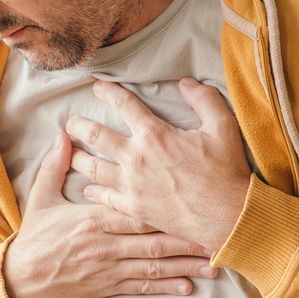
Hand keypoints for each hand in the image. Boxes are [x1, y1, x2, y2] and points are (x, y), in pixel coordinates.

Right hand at [2, 132, 217, 297]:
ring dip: (185, 263)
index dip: (163, 200)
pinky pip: (143, 286)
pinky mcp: (110, 286)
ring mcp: (110, 268)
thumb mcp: (41, 198)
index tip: (189, 192)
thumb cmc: (35, 236)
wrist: (20, 279)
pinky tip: (188, 286)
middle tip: (215, 230)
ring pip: (155, 264)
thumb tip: (63, 136)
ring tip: (213, 261)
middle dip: (186, 235)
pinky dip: (166, 286)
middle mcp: (107, 244)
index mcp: (94, 219)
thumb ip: (55, 166)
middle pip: (153, 237)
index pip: (134, 206)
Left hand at [66, 78, 250, 251]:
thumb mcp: (223, 126)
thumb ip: (204, 99)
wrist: (228, 215)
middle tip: (70, 122)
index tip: (97, 86)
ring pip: (92, 167)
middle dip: (79, 125)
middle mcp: (136, 158)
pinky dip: (92, 190)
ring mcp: (131, 185)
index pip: (123, 104)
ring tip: (71, 153)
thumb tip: (186, 83)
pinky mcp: (133, 209)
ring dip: (78, 158)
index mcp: (154, 134)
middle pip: (95, 135)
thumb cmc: (226, 171)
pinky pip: (103, 197)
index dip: (107, 91)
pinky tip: (89, 188)